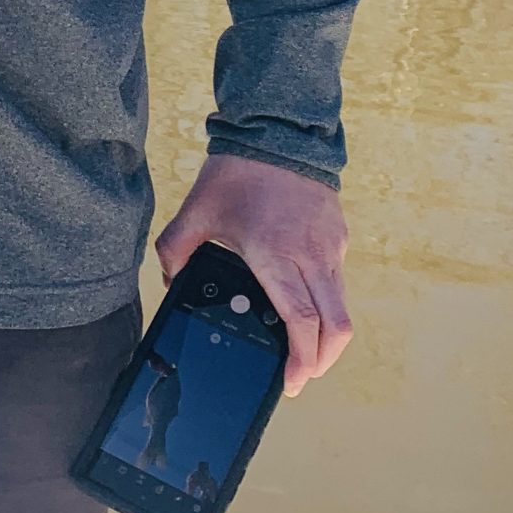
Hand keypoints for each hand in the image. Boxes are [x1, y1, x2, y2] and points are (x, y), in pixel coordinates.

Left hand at [154, 155, 350, 396]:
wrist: (278, 130)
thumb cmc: (237, 172)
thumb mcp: (197, 211)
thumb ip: (176, 250)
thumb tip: (171, 282)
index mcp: (276, 255)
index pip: (301, 321)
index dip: (301, 360)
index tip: (290, 382)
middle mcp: (311, 255)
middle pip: (336, 327)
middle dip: (322, 361)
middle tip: (300, 376)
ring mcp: (330, 246)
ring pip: (341, 307)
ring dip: (326, 335)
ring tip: (300, 347)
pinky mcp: (339, 236)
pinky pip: (337, 280)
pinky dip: (326, 303)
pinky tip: (301, 302)